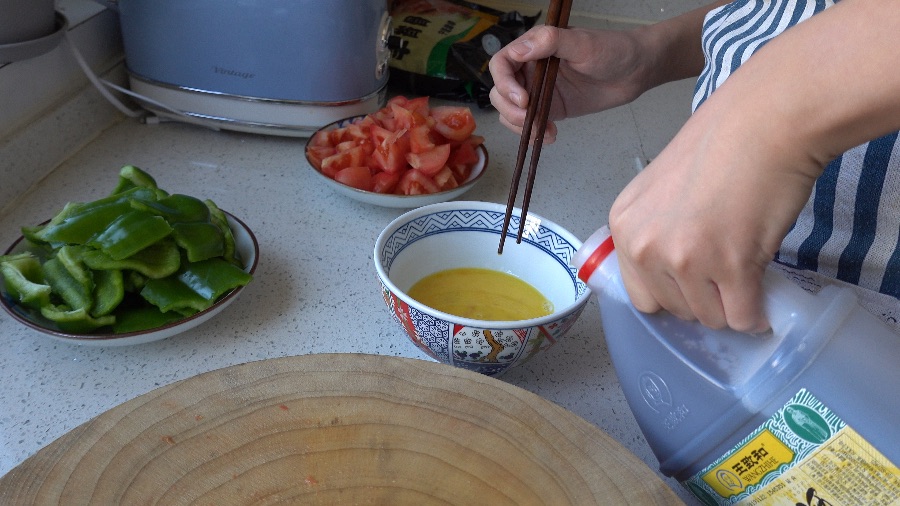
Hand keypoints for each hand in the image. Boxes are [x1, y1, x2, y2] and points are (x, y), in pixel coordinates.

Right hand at [488, 25, 651, 141]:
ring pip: (511, 111)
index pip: (502, 64)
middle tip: (531, 120)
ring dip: (520, 125)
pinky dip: (533, 133)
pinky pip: (530, 124)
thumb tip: (519, 50)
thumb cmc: (614, 50)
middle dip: (511, 110)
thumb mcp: (583, 43)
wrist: (637, 71)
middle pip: (501, 91)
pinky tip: (550, 136)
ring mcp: (539, 91)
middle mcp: (532, 69)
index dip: (505, 83)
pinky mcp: (551, 108)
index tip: (523, 99)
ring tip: (542, 131)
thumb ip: (551, 42)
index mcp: (534, 47)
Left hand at [608, 77, 821, 331]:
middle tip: (726, 269)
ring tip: (746, 268)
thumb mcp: (662, 189)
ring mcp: (686, 259)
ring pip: (710, 318)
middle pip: (674, 310)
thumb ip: (656, 231)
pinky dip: (757, 313)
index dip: (672, 292)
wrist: (766, 120)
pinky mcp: (731, 266)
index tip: (695, 281)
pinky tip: (763, 292)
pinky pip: (744, 318)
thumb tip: (672, 276)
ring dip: (731, 304)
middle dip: (703, 299)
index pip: (641, 295)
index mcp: (624, 226)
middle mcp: (645, 246)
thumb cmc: (722, 143)